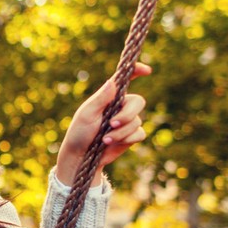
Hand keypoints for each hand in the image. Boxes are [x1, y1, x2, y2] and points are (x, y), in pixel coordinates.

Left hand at [56, 62, 150, 185]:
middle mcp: (120, 106)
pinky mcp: (131, 136)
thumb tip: (113, 82)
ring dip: (120, 132)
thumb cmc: (80, 132)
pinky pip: (140, 134)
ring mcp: (127, 121)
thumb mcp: (87, 114)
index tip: (146, 70)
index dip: (137, 71)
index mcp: (109, 97)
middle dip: (127, 115)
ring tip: (105, 139)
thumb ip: (101, 99)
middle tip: (112, 124)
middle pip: (138, 101)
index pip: (125, 79)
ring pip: (137, 121)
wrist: (81, 156)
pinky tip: (112, 143)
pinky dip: (126, 139)